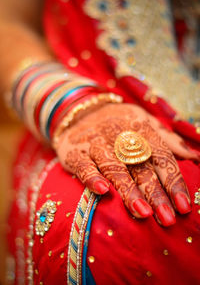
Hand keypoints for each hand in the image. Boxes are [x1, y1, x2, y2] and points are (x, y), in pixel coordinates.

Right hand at [56, 103, 198, 226]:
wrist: (80, 111)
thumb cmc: (118, 121)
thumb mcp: (144, 122)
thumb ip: (167, 138)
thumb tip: (194, 156)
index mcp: (140, 128)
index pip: (161, 156)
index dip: (173, 181)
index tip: (183, 205)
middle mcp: (119, 135)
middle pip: (140, 166)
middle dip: (155, 193)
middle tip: (166, 218)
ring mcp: (96, 143)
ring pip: (114, 167)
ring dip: (128, 189)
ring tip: (142, 213)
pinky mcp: (74, 151)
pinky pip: (83, 164)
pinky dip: (91, 176)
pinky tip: (102, 190)